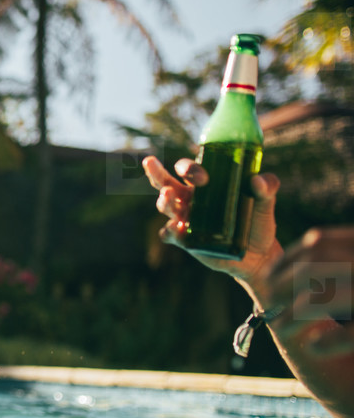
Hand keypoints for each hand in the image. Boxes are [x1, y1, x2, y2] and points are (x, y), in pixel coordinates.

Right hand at [142, 155, 282, 287]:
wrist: (258, 255)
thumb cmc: (258, 222)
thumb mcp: (265, 203)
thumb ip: (267, 187)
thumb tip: (257, 180)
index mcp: (205, 185)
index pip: (188, 169)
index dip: (189, 168)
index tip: (203, 178)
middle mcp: (190, 199)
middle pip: (165, 182)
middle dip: (156, 172)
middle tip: (150, 162)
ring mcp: (186, 219)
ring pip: (165, 206)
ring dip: (163, 200)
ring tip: (168, 196)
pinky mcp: (186, 240)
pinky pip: (169, 234)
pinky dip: (170, 231)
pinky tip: (176, 229)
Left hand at [267, 227, 353, 355]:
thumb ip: (343, 257)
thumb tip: (298, 257)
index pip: (320, 242)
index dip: (288, 259)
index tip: (268, 275)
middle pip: (314, 269)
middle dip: (283, 287)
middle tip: (269, 303)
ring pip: (326, 300)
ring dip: (294, 316)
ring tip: (281, 328)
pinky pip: (353, 333)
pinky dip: (329, 341)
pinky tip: (313, 347)